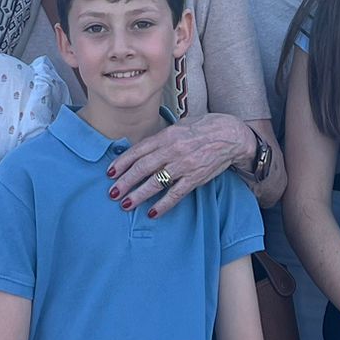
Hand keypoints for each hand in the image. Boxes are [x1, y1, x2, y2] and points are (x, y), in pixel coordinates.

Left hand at [107, 113, 245, 216]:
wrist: (230, 135)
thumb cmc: (202, 128)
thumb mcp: (178, 126)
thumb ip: (160, 139)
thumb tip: (141, 150)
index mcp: (166, 136)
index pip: (138, 151)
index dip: (122, 162)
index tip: (110, 173)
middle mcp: (173, 150)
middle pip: (143, 168)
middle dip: (125, 181)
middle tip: (112, 192)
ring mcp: (184, 165)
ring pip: (156, 182)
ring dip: (139, 195)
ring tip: (125, 204)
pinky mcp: (195, 178)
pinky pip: (176, 194)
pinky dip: (163, 204)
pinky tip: (152, 213)